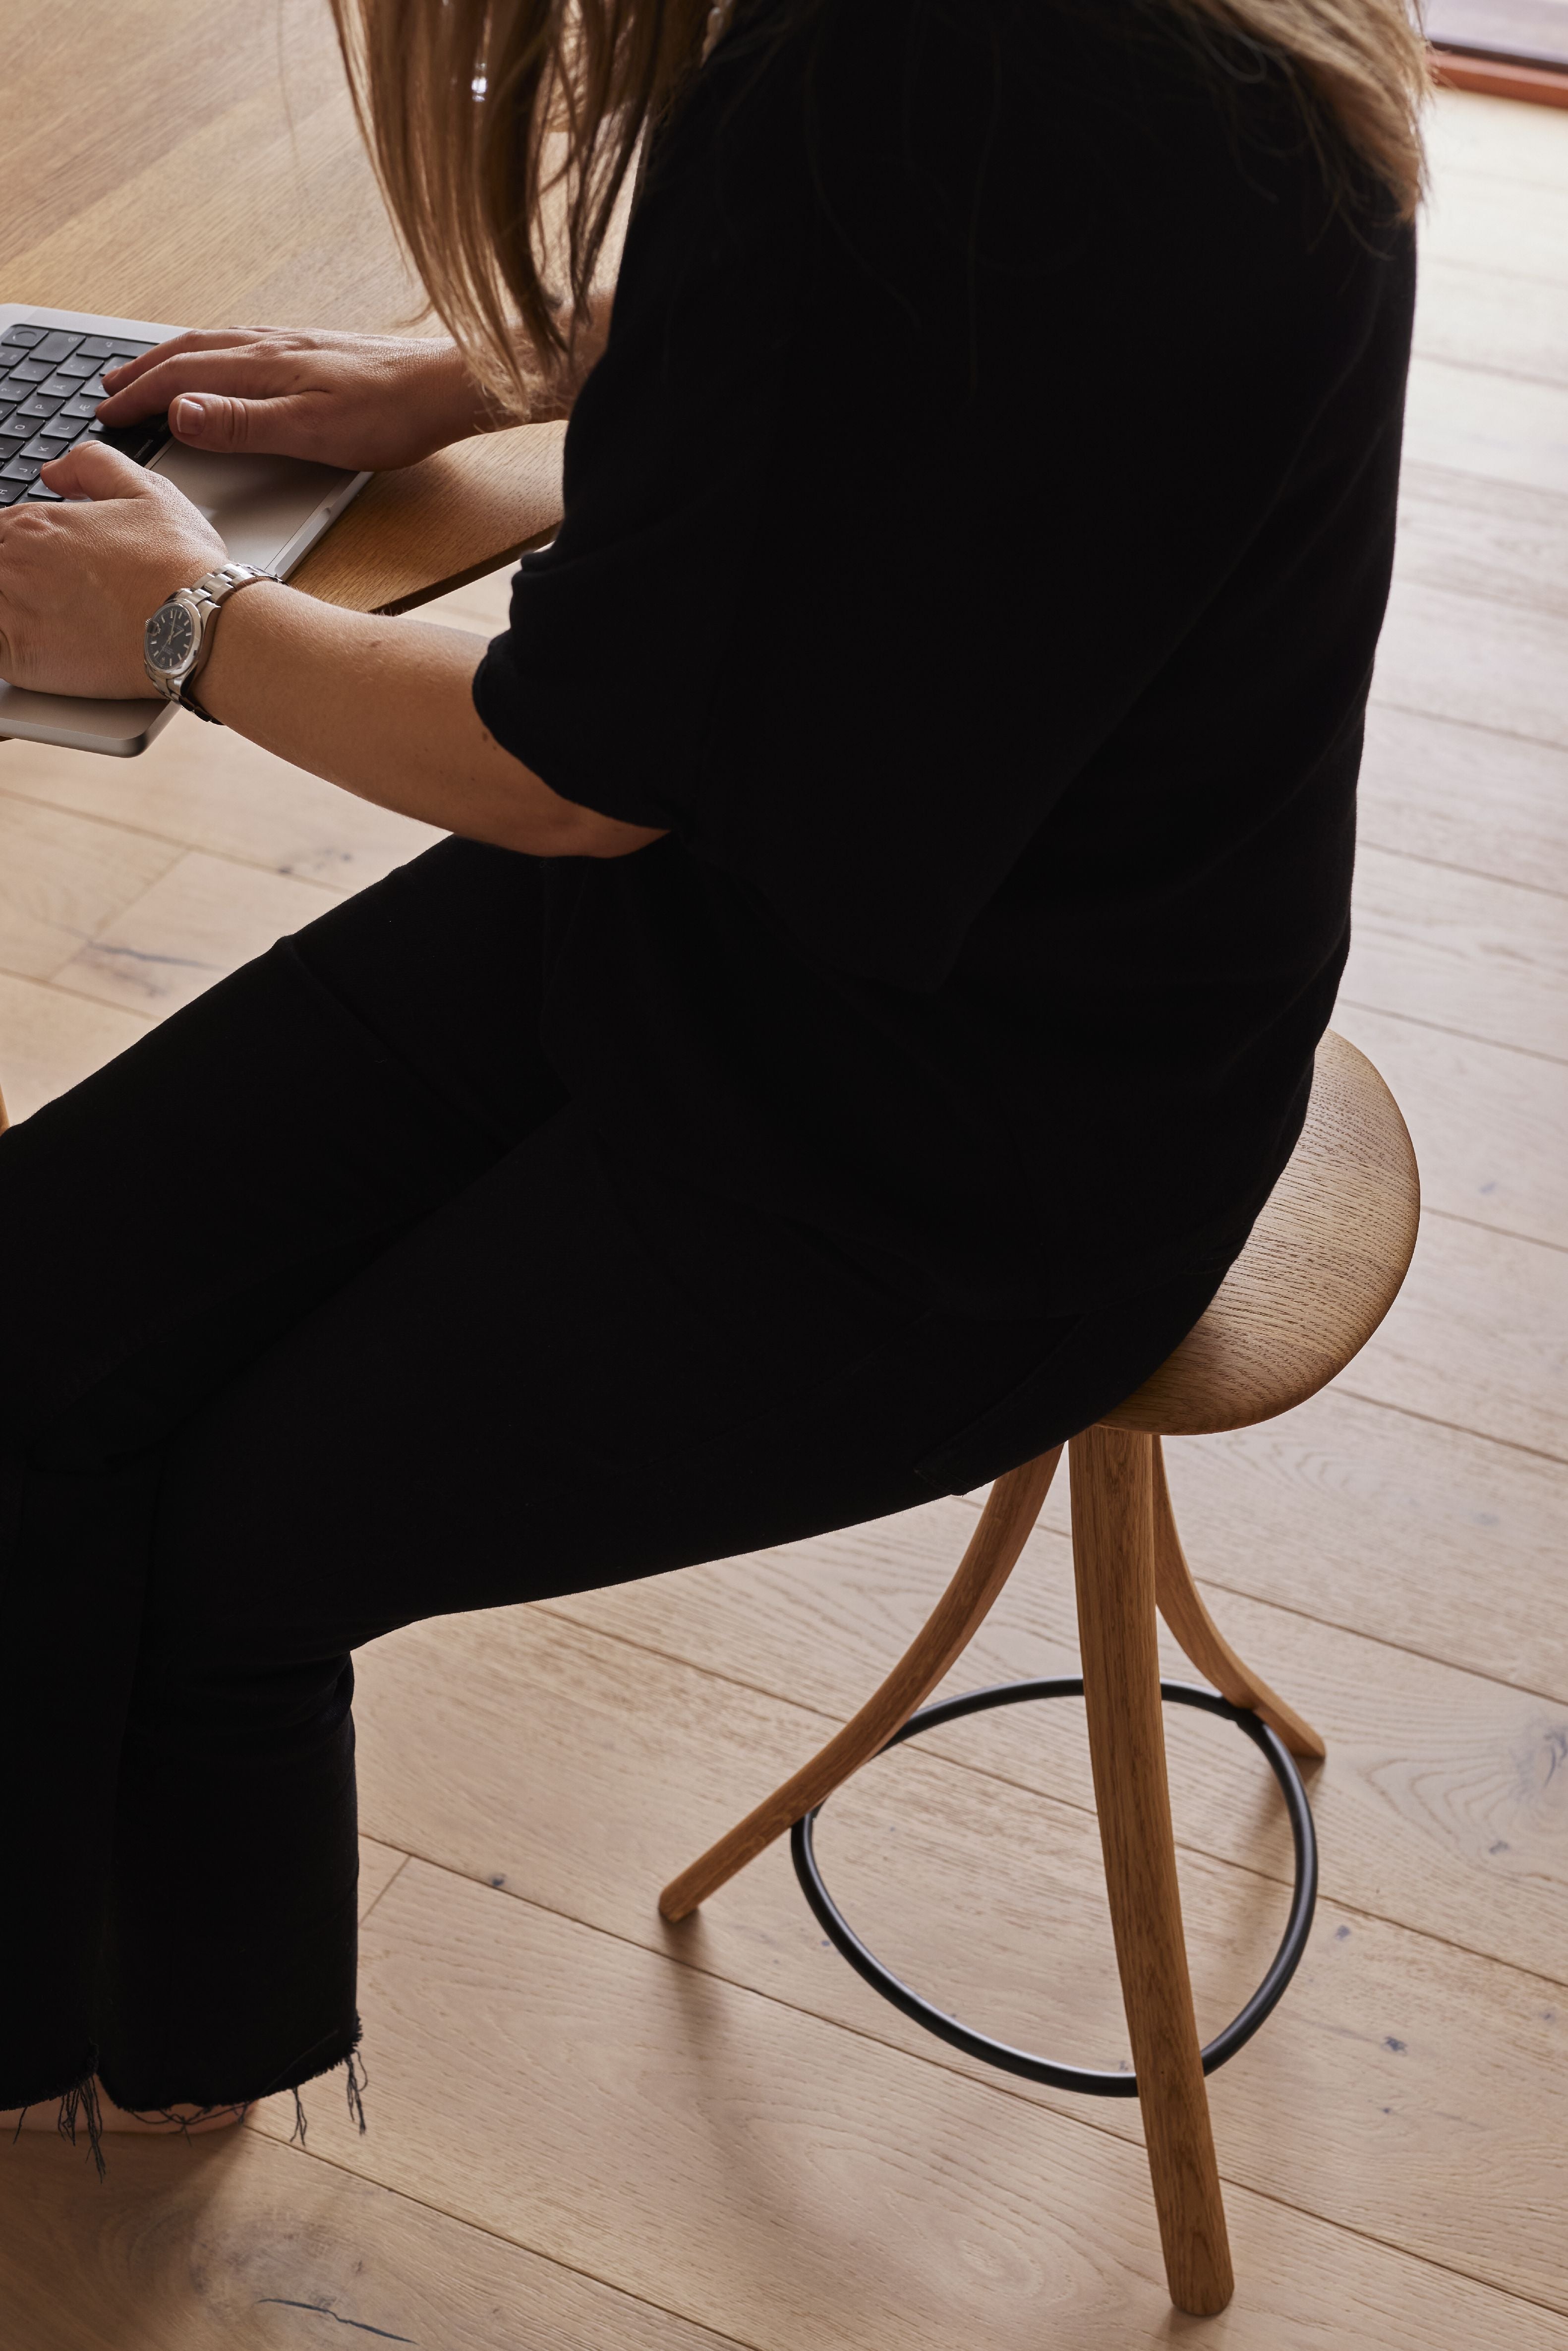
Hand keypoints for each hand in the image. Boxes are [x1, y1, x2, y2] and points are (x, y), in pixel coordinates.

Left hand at [0, 443, 225, 699]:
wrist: (198, 625)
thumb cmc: (180, 565)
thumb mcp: (147, 491)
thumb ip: (93, 466)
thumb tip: (56, 471)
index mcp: (35, 523)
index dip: (18, 554)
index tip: (45, 575)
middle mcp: (14, 562)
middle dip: (13, 583)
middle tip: (52, 602)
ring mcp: (12, 610)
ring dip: (10, 613)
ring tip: (48, 624)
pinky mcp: (18, 657)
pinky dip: (5, 648)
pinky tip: (33, 648)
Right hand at [95, 328, 496, 472]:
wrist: (450, 385)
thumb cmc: (391, 414)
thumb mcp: (312, 431)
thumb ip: (243, 423)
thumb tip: (179, 411)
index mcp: (264, 366)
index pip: (183, 377)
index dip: (140, 396)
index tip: (107, 414)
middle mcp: (273, 345)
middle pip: (191, 352)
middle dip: (144, 370)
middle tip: (108, 389)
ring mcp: (295, 343)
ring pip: (217, 344)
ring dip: (175, 357)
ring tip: (151, 371)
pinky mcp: (317, 349)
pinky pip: (246, 343)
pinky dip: (214, 352)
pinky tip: (223, 362)